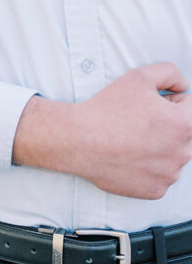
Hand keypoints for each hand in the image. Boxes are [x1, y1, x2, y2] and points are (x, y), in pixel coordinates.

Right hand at [14, 63, 191, 198]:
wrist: (81, 140)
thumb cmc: (108, 111)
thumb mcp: (140, 76)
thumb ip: (170, 73)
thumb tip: (182, 84)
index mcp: (184, 125)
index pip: (189, 106)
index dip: (166, 100)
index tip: (147, 104)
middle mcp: (182, 153)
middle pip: (182, 133)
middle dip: (166, 124)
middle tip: (137, 120)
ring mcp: (169, 174)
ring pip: (171, 154)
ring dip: (158, 146)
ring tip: (131, 137)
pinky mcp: (156, 190)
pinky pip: (159, 174)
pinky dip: (147, 166)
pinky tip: (129, 154)